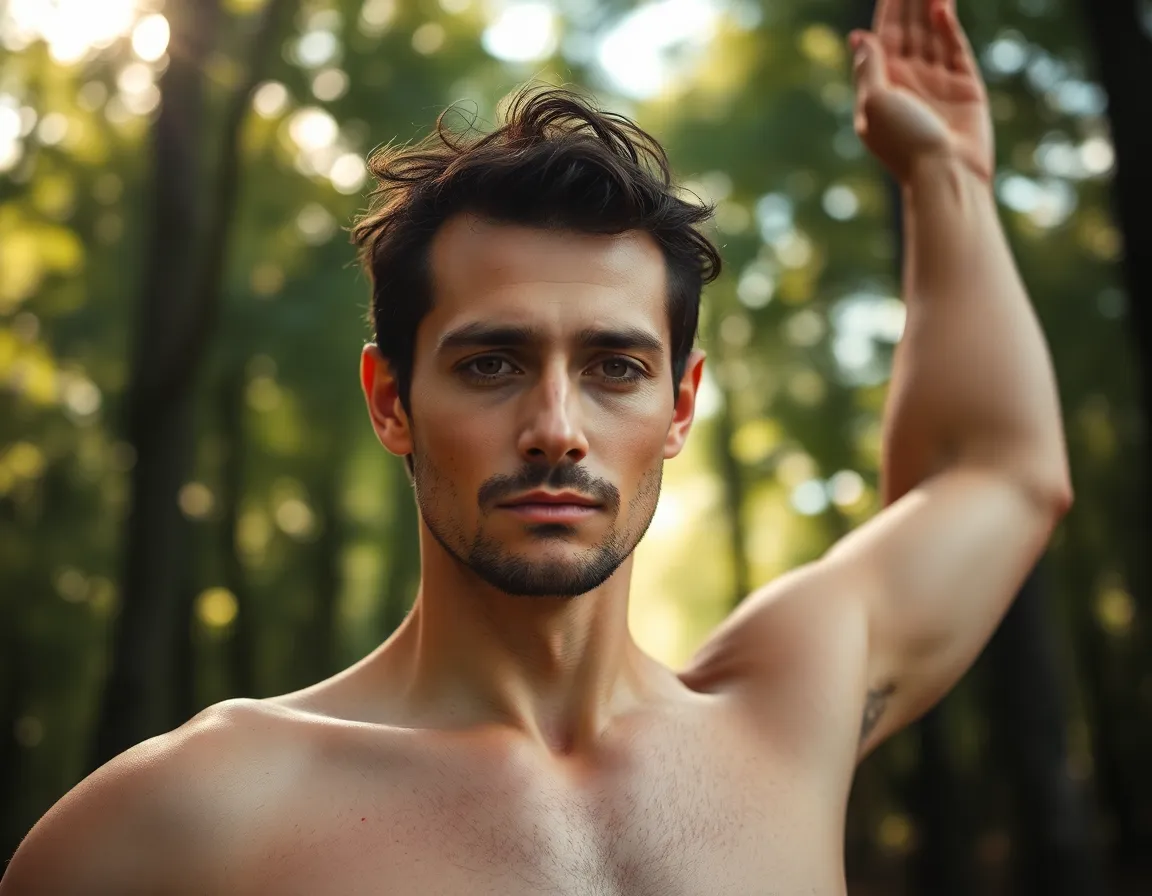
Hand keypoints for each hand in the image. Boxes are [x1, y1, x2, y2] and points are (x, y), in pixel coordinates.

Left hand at [850, 0, 992, 184]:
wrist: (944, 173)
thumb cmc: (903, 142)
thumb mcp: (874, 103)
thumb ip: (869, 67)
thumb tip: (859, 36)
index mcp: (881, 87)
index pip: (883, 38)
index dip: (887, 10)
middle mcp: (908, 81)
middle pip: (908, 30)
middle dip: (909, 2)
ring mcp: (937, 82)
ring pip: (931, 34)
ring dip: (929, 6)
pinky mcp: (964, 86)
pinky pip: (954, 48)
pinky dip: (947, 27)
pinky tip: (940, 6)